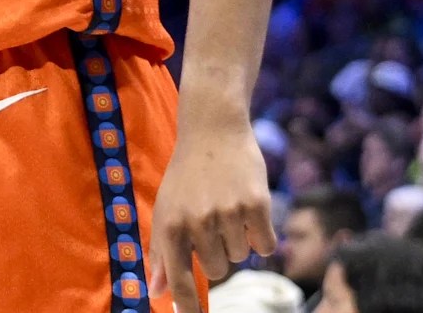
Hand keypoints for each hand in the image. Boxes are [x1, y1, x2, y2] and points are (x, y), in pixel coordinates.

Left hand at [148, 115, 276, 312]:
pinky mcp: (256, 204)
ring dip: (238, 239)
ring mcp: (228, 213)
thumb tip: (157, 292)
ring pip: (242, 256)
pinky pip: (266, 245)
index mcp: (171, 226)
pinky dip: (261, 234)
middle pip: (219, 270)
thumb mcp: (166, 209)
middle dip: (219, 253)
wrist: (213, 128)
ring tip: (228, 207)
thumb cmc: (187, 174)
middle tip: (213, 221)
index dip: (188, 306)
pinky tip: (249, 208)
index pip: (180, 280)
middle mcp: (198, 222)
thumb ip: (161, 253)